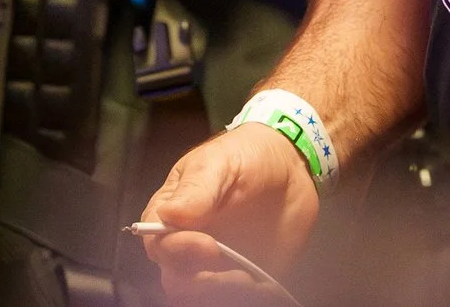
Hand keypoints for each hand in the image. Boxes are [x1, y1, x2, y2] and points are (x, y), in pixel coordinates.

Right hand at [139, 124, 319, 304]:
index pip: (158, 245)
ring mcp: (216, 263)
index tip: (208, 244)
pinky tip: (263, 284)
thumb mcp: (219, 162)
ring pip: (202, 294)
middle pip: (176, 278)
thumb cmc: (246, 157)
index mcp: (173, 215)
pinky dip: (247, 296)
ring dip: (222, 293)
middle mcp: (189, 244)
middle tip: (232, 271)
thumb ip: (196, 189)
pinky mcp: (244, 274)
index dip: (177, 251)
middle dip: (200, 282)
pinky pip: (236, 296)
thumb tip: (167, 215)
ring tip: (250, 279)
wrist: (291, 166)